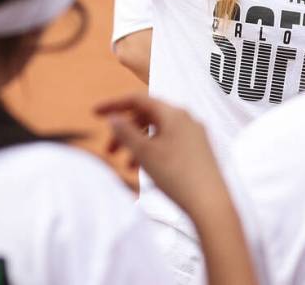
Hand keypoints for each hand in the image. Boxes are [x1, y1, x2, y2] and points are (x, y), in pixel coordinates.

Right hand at [96, 93, 227, 216]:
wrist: (210, 204)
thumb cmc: (177, 176)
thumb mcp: (144, 153)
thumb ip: (125, 132)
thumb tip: (114, 117)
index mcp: (174, 113)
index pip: (138, 100)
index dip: (114, 105)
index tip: (94, 113)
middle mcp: (187, 119)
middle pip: (148, 116)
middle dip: (125, 131)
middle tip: (109, 151)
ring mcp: (195, 134)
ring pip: (158, 132)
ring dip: (138, 144)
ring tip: (127, 167)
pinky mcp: (200, 150)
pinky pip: (170, 143)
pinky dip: (153, 151)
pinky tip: (147, 169)